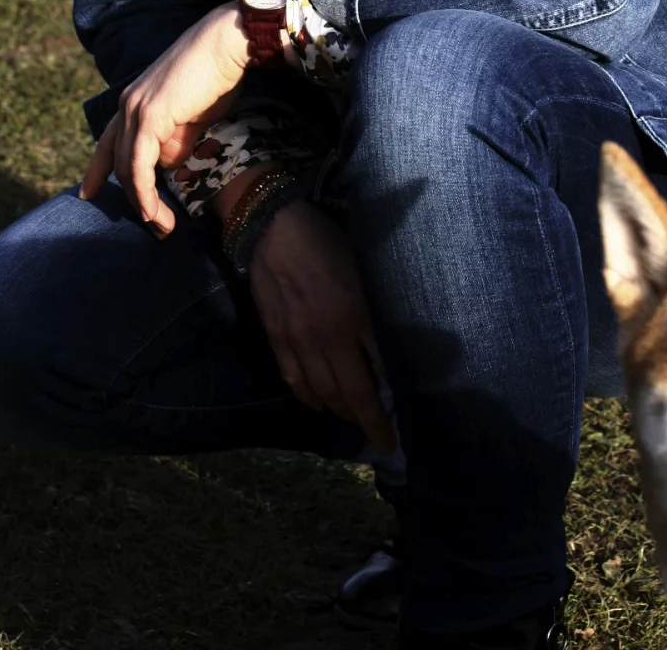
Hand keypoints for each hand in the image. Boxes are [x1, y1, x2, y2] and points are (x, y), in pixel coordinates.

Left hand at [79, 2, 283, 233]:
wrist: (225, 44)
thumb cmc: (216, 75)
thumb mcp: (193, 115)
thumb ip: (177, 137)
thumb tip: (170, 162)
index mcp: (134, 102)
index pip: (108, 143)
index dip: (96, 171)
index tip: (87, 194)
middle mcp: (127, 106)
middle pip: (119, 162)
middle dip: (134, 199)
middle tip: (156, 226)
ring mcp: (135, 110)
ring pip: (128, 168)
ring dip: (145, 203)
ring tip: (163, 227)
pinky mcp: (149, 116)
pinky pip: (140, 164)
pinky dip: (145, 192)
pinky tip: (152, 212)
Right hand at [249, 200, 395, 453]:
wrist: (274, 227)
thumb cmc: (326, 241)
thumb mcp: (364, 269)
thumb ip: (374, 310)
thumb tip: (386, 345)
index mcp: (355, 317)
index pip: (375, 378)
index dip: (383, 413)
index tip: (392, 438)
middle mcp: (327, 337)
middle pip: (349, 395)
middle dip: (366, 423)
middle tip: (377, 438)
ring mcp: (298, 341)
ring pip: (321, 393)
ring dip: (339, 412)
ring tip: (353, 418)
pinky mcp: (275, 338)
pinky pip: (294, 381)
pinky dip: (308, 398)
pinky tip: (318, 404)